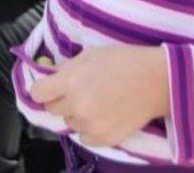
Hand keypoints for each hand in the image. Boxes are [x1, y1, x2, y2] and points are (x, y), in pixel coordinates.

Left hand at [30, 44, 169, 147]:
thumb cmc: (123, 61)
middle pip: (52, 108)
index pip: (38, 93)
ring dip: (77, 113)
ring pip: (69, 122)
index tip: (48, 86)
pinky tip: (104, 114)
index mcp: (71, 81)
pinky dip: (89, 128)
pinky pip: (84, 137)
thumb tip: (48, 74)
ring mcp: (90, 125)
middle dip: (61, 99)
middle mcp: (77, 105)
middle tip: (78, 90)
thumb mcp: (90, 55)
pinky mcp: (103, 139)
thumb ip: (66, 67)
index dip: (42, 88)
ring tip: (97, 100)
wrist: (155, 81)